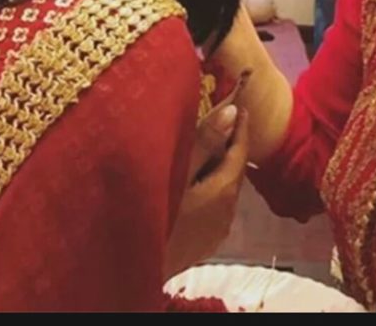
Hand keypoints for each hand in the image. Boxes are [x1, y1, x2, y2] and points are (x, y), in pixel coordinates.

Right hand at [164, 107, 248, 279]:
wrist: (134, 271)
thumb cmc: (154, 217)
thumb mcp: (176, 174)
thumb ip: (203, 143)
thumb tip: (231, 112)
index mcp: (224, 190)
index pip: (240, 151)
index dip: (241, 127)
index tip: (240, 105)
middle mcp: (228, 211)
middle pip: (234, 169)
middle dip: (229, 144)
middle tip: (222, 118)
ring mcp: (217, 230)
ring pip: (224, 187)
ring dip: (219, 166)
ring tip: (206, 144)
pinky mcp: (204, 242)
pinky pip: (215, 204)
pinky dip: (210, 185)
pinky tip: (194, 180)